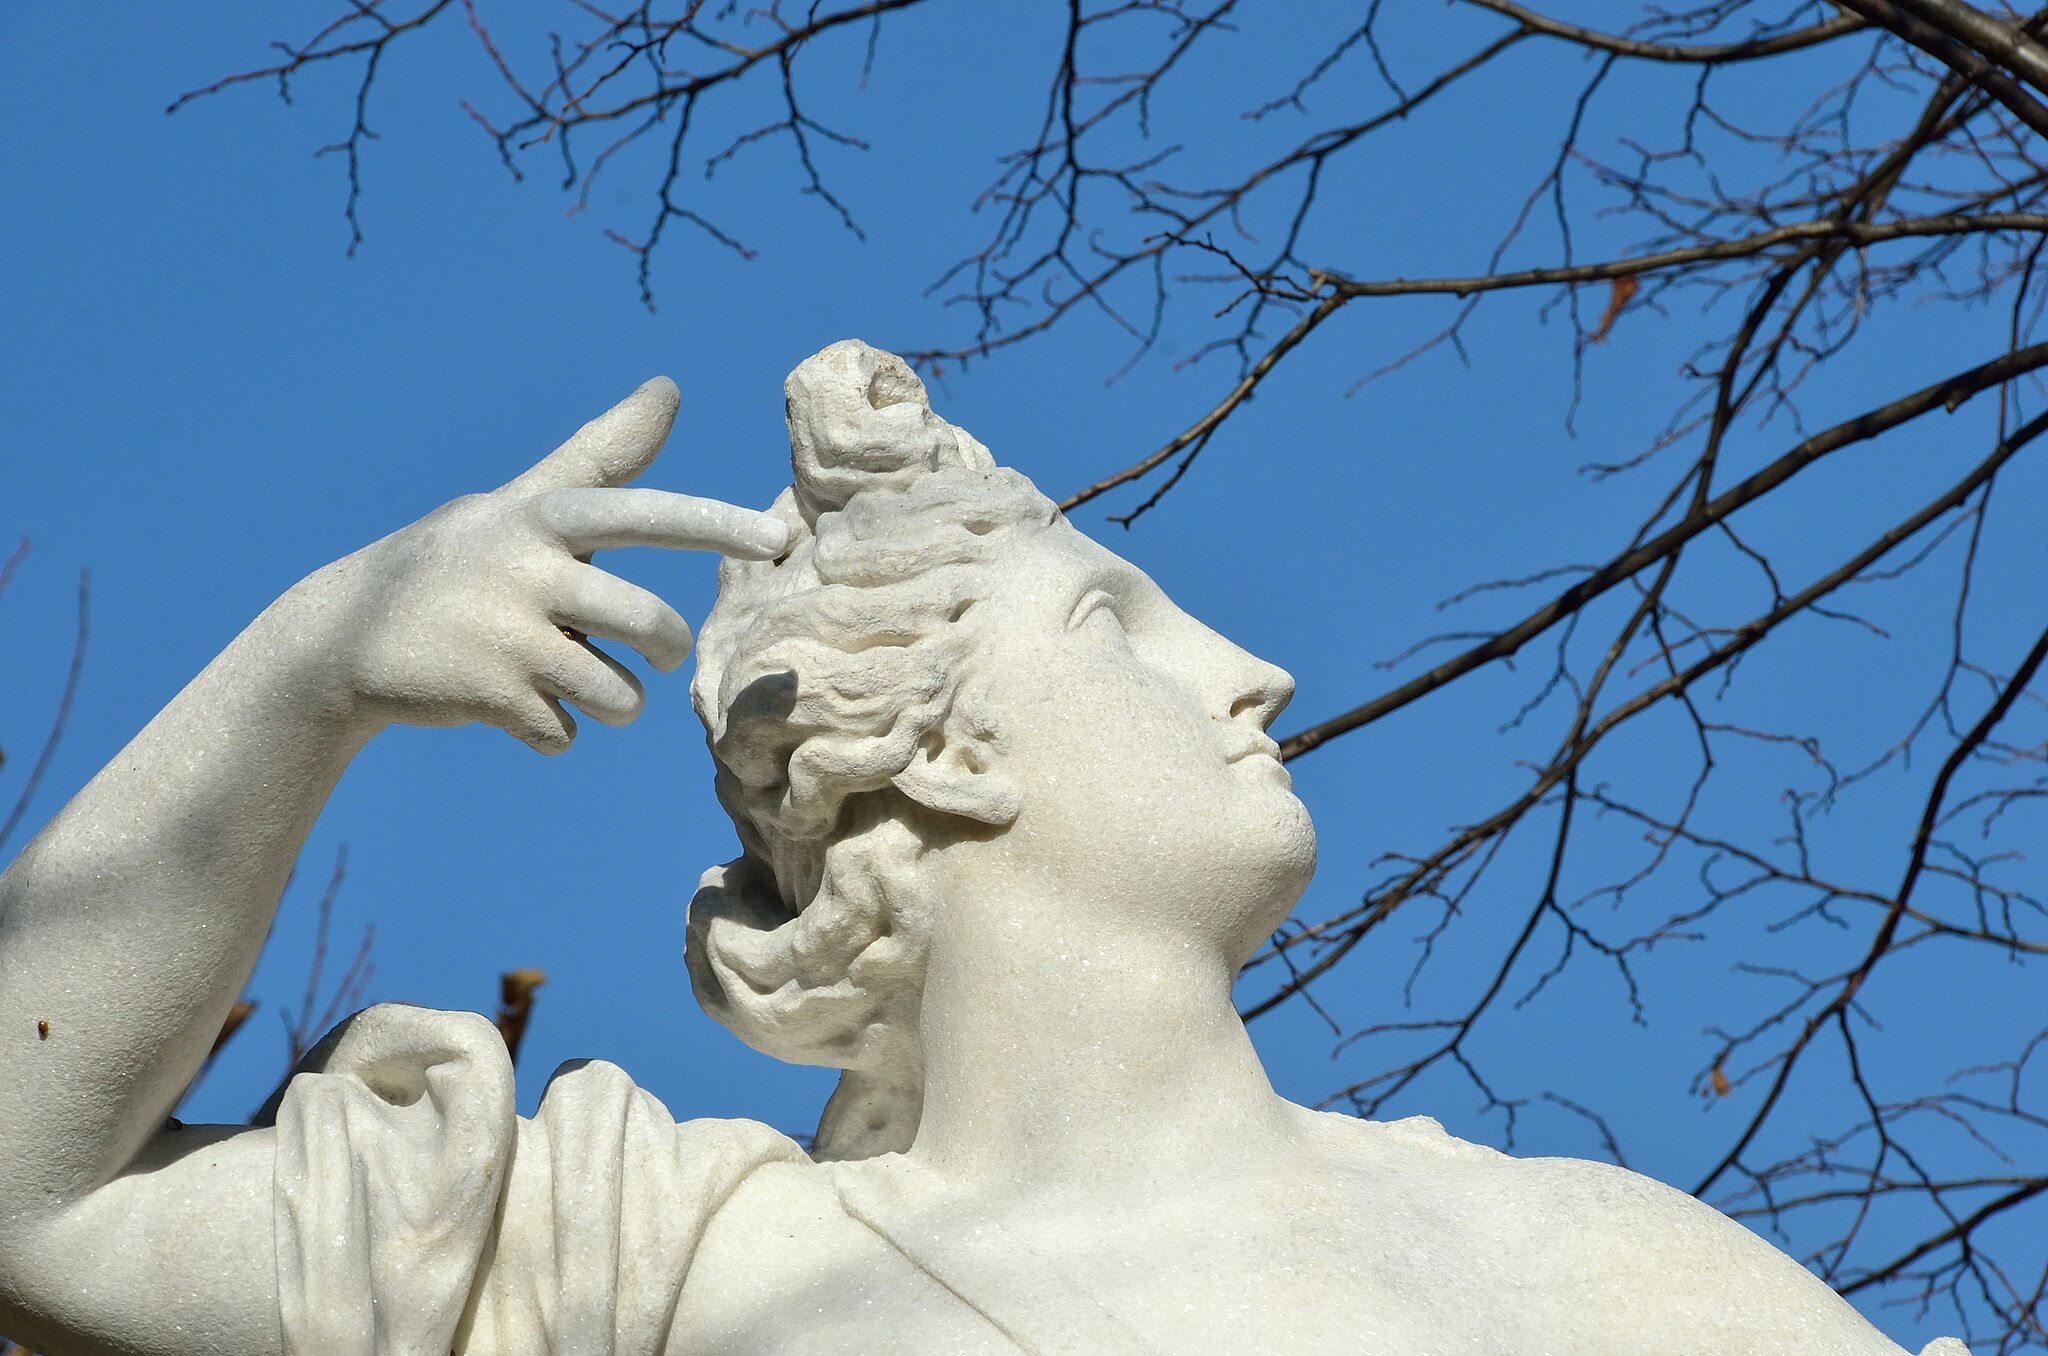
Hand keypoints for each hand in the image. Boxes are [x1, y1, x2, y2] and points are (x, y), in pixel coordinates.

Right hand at [290, 377, 786, 752]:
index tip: (779, 538)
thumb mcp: (523, 501)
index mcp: (545, 518)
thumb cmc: (465, 560)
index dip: (714, 523)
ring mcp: (505, 637)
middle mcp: (529, 571)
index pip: (644, 514)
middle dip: (663, 649)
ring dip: (612, 703)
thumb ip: (603, 454)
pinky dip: (552, 730)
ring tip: (574, 680)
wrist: (348, 633)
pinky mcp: (488, 696)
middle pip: (649, 626)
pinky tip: (511, 702)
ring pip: (618, 696)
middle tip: (655, 651)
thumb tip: (668, 384)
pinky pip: (566, 734)